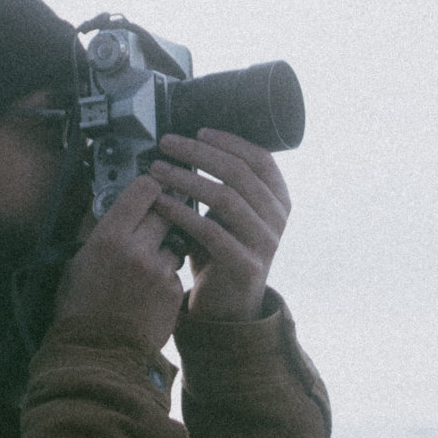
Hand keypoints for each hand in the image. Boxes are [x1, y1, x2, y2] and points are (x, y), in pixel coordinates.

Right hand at [54, 176, 184, 354]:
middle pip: (167, 210)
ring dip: (164, 246)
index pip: (145, 189)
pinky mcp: (173, 291)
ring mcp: (160, 271)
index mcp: (109, 237)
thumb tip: (112, 200)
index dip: (149, 186)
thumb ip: (98, 228)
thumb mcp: (77, 261)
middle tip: (153, 219)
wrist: (98, 352)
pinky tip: (147, 289)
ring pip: (175, 241)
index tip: (149, 189)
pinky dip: (165, 275)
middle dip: (161, 213)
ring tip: (144, 263)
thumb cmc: (80, 307)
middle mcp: (138, 249)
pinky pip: (175, 270)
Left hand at [144, 129, 289, 321]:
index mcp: (279, 200)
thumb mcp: (228, 213)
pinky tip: (161, 203)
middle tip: (167, 143)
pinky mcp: (245, 266)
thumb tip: (189, 143)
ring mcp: (265, 243)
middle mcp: (278, 219)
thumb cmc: (221, 251)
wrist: (227, 305)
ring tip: (157, 169)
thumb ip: (222, 184)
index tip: (198, 131)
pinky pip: (211, 231)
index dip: (230, 141)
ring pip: (226, 199)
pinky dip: (183, 213)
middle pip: (239, 173)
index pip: (261, 159)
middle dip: (199, 153)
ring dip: (186, 179)